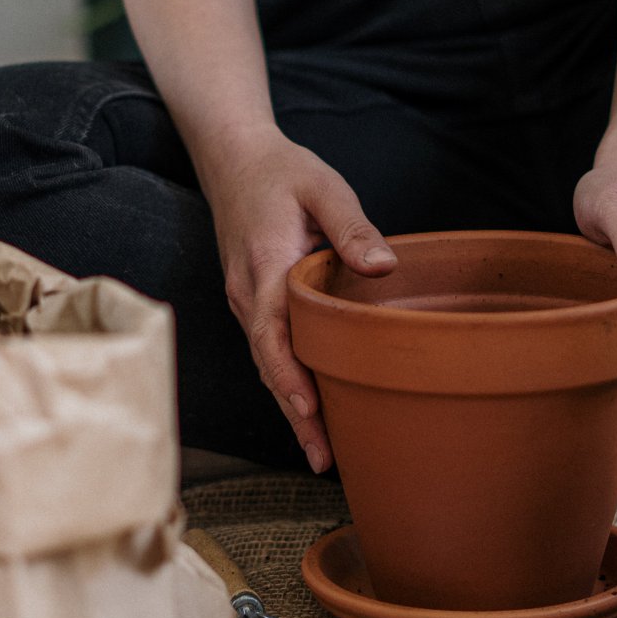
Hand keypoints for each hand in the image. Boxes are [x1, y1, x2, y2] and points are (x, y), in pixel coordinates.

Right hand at [199, 127, 396, 473]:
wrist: (232, 158)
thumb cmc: (282, 172)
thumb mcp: (323, 187)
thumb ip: (352, 226)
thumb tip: (384, 267)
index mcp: (265, 267)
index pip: (272, 335)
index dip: (289, 377)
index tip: (310, 412)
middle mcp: (247, 294)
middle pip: (268, 365)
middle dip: (294, 415)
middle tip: (325, 459)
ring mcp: (245, 301)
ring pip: (266, 364)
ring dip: (290, 407)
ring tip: (322, 452)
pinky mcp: (252, 302)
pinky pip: (268, 350)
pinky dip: (286, 382)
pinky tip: (309, 408)